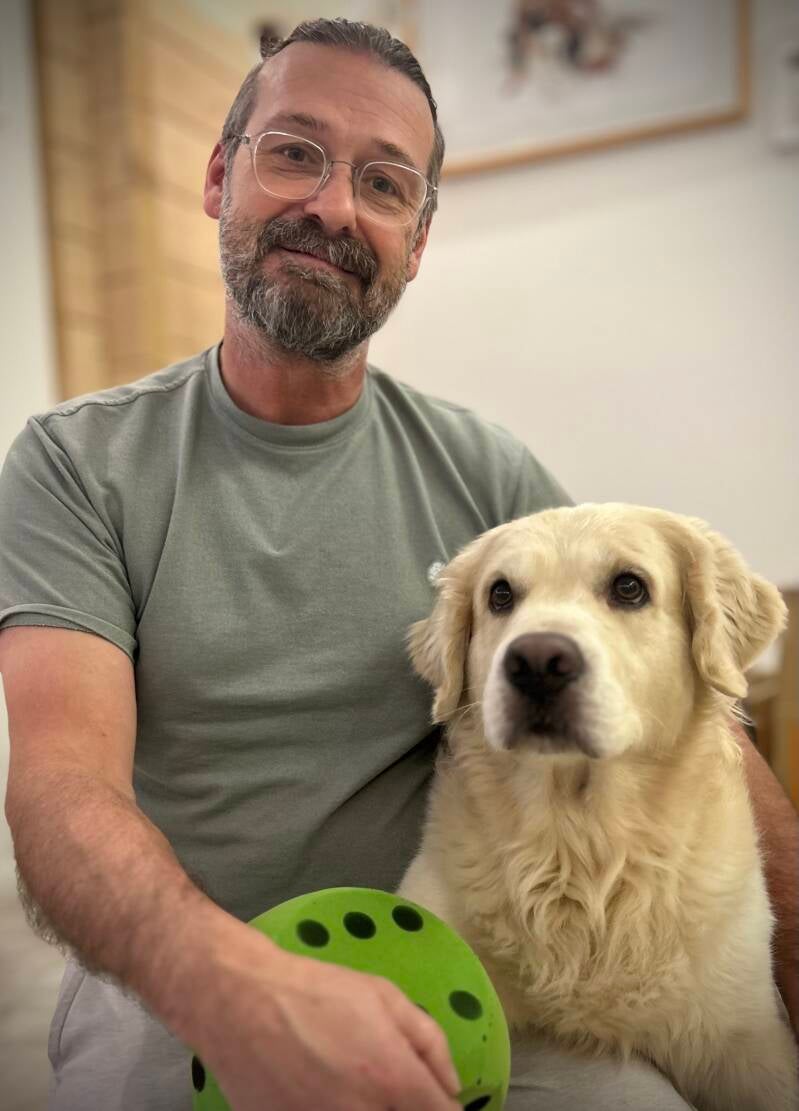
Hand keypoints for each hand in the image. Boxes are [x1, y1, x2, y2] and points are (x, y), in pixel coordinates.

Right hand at [193, 932, 461, 1109]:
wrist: (241, 1004)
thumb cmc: (316, 992)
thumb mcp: (384, 996)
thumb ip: (429, 1042)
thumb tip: (452, 1087)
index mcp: (394, 1080)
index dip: (445, 1110)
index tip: (435, 1102)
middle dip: (406, 1110)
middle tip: (390, 1090)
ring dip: (370, 1110)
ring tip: (348, 1085)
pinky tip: (319, 1093)